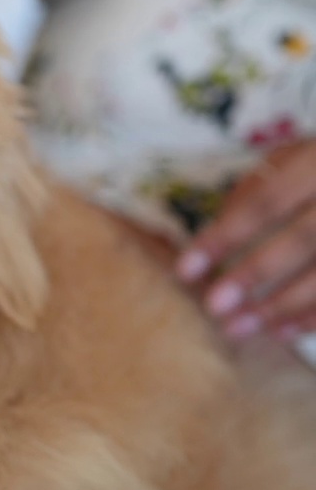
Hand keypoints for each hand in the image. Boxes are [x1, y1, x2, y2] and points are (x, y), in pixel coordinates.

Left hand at [177, 140, 315, 340]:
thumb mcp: (292, 157)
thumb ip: (256, 188)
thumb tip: (216, 233)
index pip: (267, 201)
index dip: (226, 236)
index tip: (185, 270)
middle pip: (305, 238)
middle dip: (256, 274)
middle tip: (214, 307)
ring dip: (284, 305)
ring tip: (240, 328)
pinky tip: (283, 332)